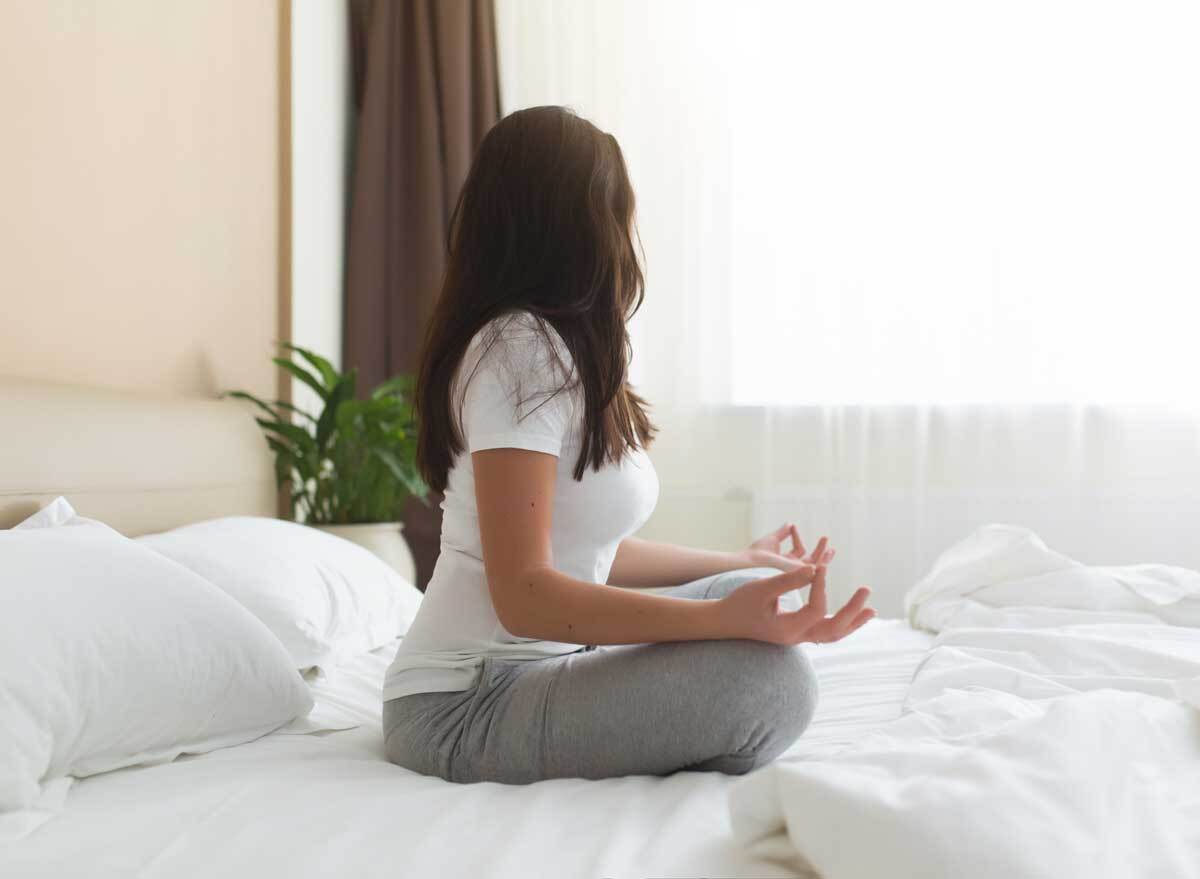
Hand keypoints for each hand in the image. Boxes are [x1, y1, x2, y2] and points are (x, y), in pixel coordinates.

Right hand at [715, 564, 874, 645]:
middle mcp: (796, 637)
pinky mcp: (795, 632)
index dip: (821, 585)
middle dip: (852, 611)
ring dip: (852, 622)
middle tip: (866, 590)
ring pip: (832, 635)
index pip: (816, 608)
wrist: (723, 622)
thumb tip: (815, 569)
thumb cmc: (739, 603)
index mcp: (788, 629)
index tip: (819, 566)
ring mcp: (797, 637)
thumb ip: (789, 580)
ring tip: (871, 610)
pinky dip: (840, 624)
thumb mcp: (761, 589)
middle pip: (833, 630)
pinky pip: (824, 632)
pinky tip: (851, 614)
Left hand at [745, 523, 835, 571]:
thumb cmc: (755, 553)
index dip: (797, 538)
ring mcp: (795, 573)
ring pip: (815, 565)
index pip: (797, 551)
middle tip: (826, 537)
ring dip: (824, 554)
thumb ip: (782, 533)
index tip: (793, 526)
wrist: (750, 562)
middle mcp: (791, 569)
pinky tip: (829, 550)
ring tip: (829, 541)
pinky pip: (815, 568)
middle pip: (810, 560)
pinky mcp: (799, 574)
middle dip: (819, 550)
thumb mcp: (772, 539)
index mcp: (784, 561)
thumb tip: (790, 523)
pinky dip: (824, 560)